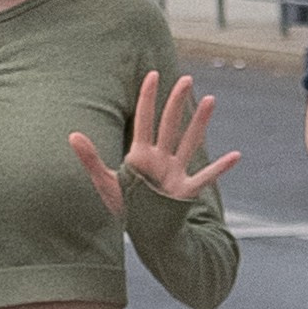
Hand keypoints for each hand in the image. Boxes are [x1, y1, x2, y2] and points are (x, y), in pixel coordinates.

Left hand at [72, 69, 240, 210]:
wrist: (146, 233)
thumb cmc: (126, 208)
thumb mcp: (105, 183)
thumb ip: (90, 159)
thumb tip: (72, 135)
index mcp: (140, 155)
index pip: (144, 120)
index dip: (147, 98)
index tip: (152, 74)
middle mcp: (160, 160)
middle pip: (170, 125)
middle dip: (177, 102)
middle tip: (186, 78)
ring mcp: (175, 173)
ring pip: (190, 142)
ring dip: (200, 122)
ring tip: (210, 100)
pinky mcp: (186, 191)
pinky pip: (206, 177)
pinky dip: (221, 168)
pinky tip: (235, 155)